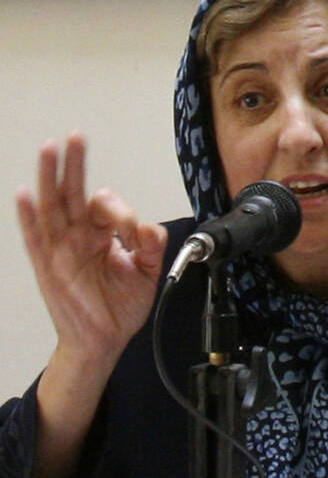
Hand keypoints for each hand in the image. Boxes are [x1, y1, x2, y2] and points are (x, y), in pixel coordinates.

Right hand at [16, 132, 166, 367]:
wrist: (104, 340)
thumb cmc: (119, 308)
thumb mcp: (147, 273)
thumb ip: (152, 247)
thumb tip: (150, 226)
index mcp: (101, 235)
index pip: (107, 207)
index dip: (122, 212)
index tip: (134, 234)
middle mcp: (78, 237)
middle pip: (73, 193)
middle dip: (74, 164)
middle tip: (75, 137)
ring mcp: (61, 248)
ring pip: (52, 206)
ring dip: (50, 177)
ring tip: (49, 149)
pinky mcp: (48, 265)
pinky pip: (36, 237)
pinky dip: (29, 215)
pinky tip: (26, 193)